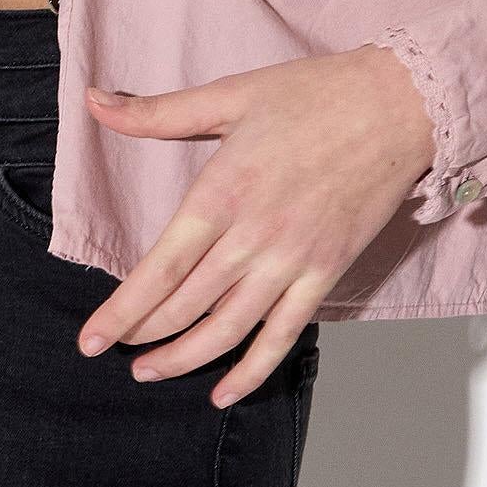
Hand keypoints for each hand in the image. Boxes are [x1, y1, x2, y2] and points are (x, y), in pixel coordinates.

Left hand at [76, 44, 436, 406]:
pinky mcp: (326, 273)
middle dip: (143, 336)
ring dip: (186, 359)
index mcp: (223, 193)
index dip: (122, 310)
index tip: (90, 339)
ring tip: (151, 373)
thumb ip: (157, 112)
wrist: (397, 106)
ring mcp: (293, 261)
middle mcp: (254, 237)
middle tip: (113, 353)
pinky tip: (224, 391)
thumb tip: (93, 102)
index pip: (161, 268)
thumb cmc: (314, 95)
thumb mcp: (230, 95)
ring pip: (229, 329)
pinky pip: (284, 334)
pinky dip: (252, 370)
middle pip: (188, 305)